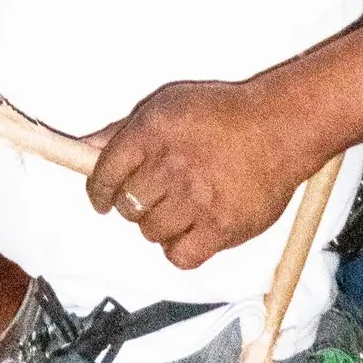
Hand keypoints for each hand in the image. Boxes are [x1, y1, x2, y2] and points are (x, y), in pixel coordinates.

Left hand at [84, 80, 318, 270]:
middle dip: (133, 203)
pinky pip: (180, 256)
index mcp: (151, 132)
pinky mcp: (221, 227)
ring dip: (158, 224)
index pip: (104, 173)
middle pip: (127, 207)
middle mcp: (170, 166)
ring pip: (150, 232)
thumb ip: (121, 130)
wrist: (279, 127)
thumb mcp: (166, 105)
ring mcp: (196, 199)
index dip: (98, 190)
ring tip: (179, 207)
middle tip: (153, 194)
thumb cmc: (222, 112)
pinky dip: (179, 249)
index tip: (102, 197)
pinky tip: (190, 231)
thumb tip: (83, 148)